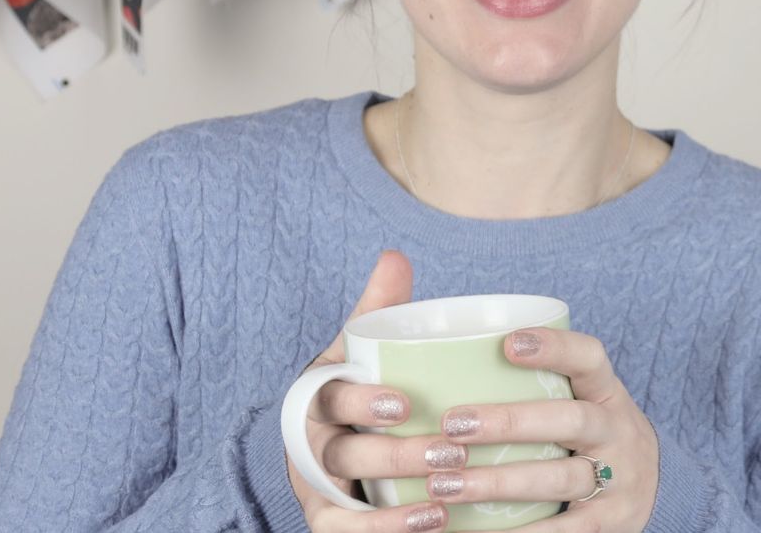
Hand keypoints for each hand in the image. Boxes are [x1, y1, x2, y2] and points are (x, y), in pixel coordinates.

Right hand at [288, 250, 455, 532]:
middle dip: (394, 454)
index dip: (362, 400)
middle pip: (341, 452)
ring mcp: (317, 488)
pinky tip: (433, 525)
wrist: (333, 449)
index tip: (404, 402)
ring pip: (343, 500)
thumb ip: (378, 311)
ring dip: (394, 505)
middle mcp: (311, 445)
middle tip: (450, 452)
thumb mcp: (361, 352)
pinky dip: (386, 532)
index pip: (330, 396)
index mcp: (319, 396)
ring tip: (446, 501)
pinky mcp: (329, 522)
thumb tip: (394, 255)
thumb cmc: (358, 391)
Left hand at [429, 328, 661, 532]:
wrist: (656, 488)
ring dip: (498, 482)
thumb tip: (446, 371)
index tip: (509, 343)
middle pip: (570, 421)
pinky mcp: (608, 523)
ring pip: (559, 479)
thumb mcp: (584, 403)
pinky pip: (562, 530)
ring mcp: (617, 479)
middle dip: (509, 422)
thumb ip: (538, 389)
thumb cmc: (594, 437)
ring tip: (444, 485)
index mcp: (606, 394)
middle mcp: (616, 433)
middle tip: (451, 425)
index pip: (590, 359)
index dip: (555, 348)